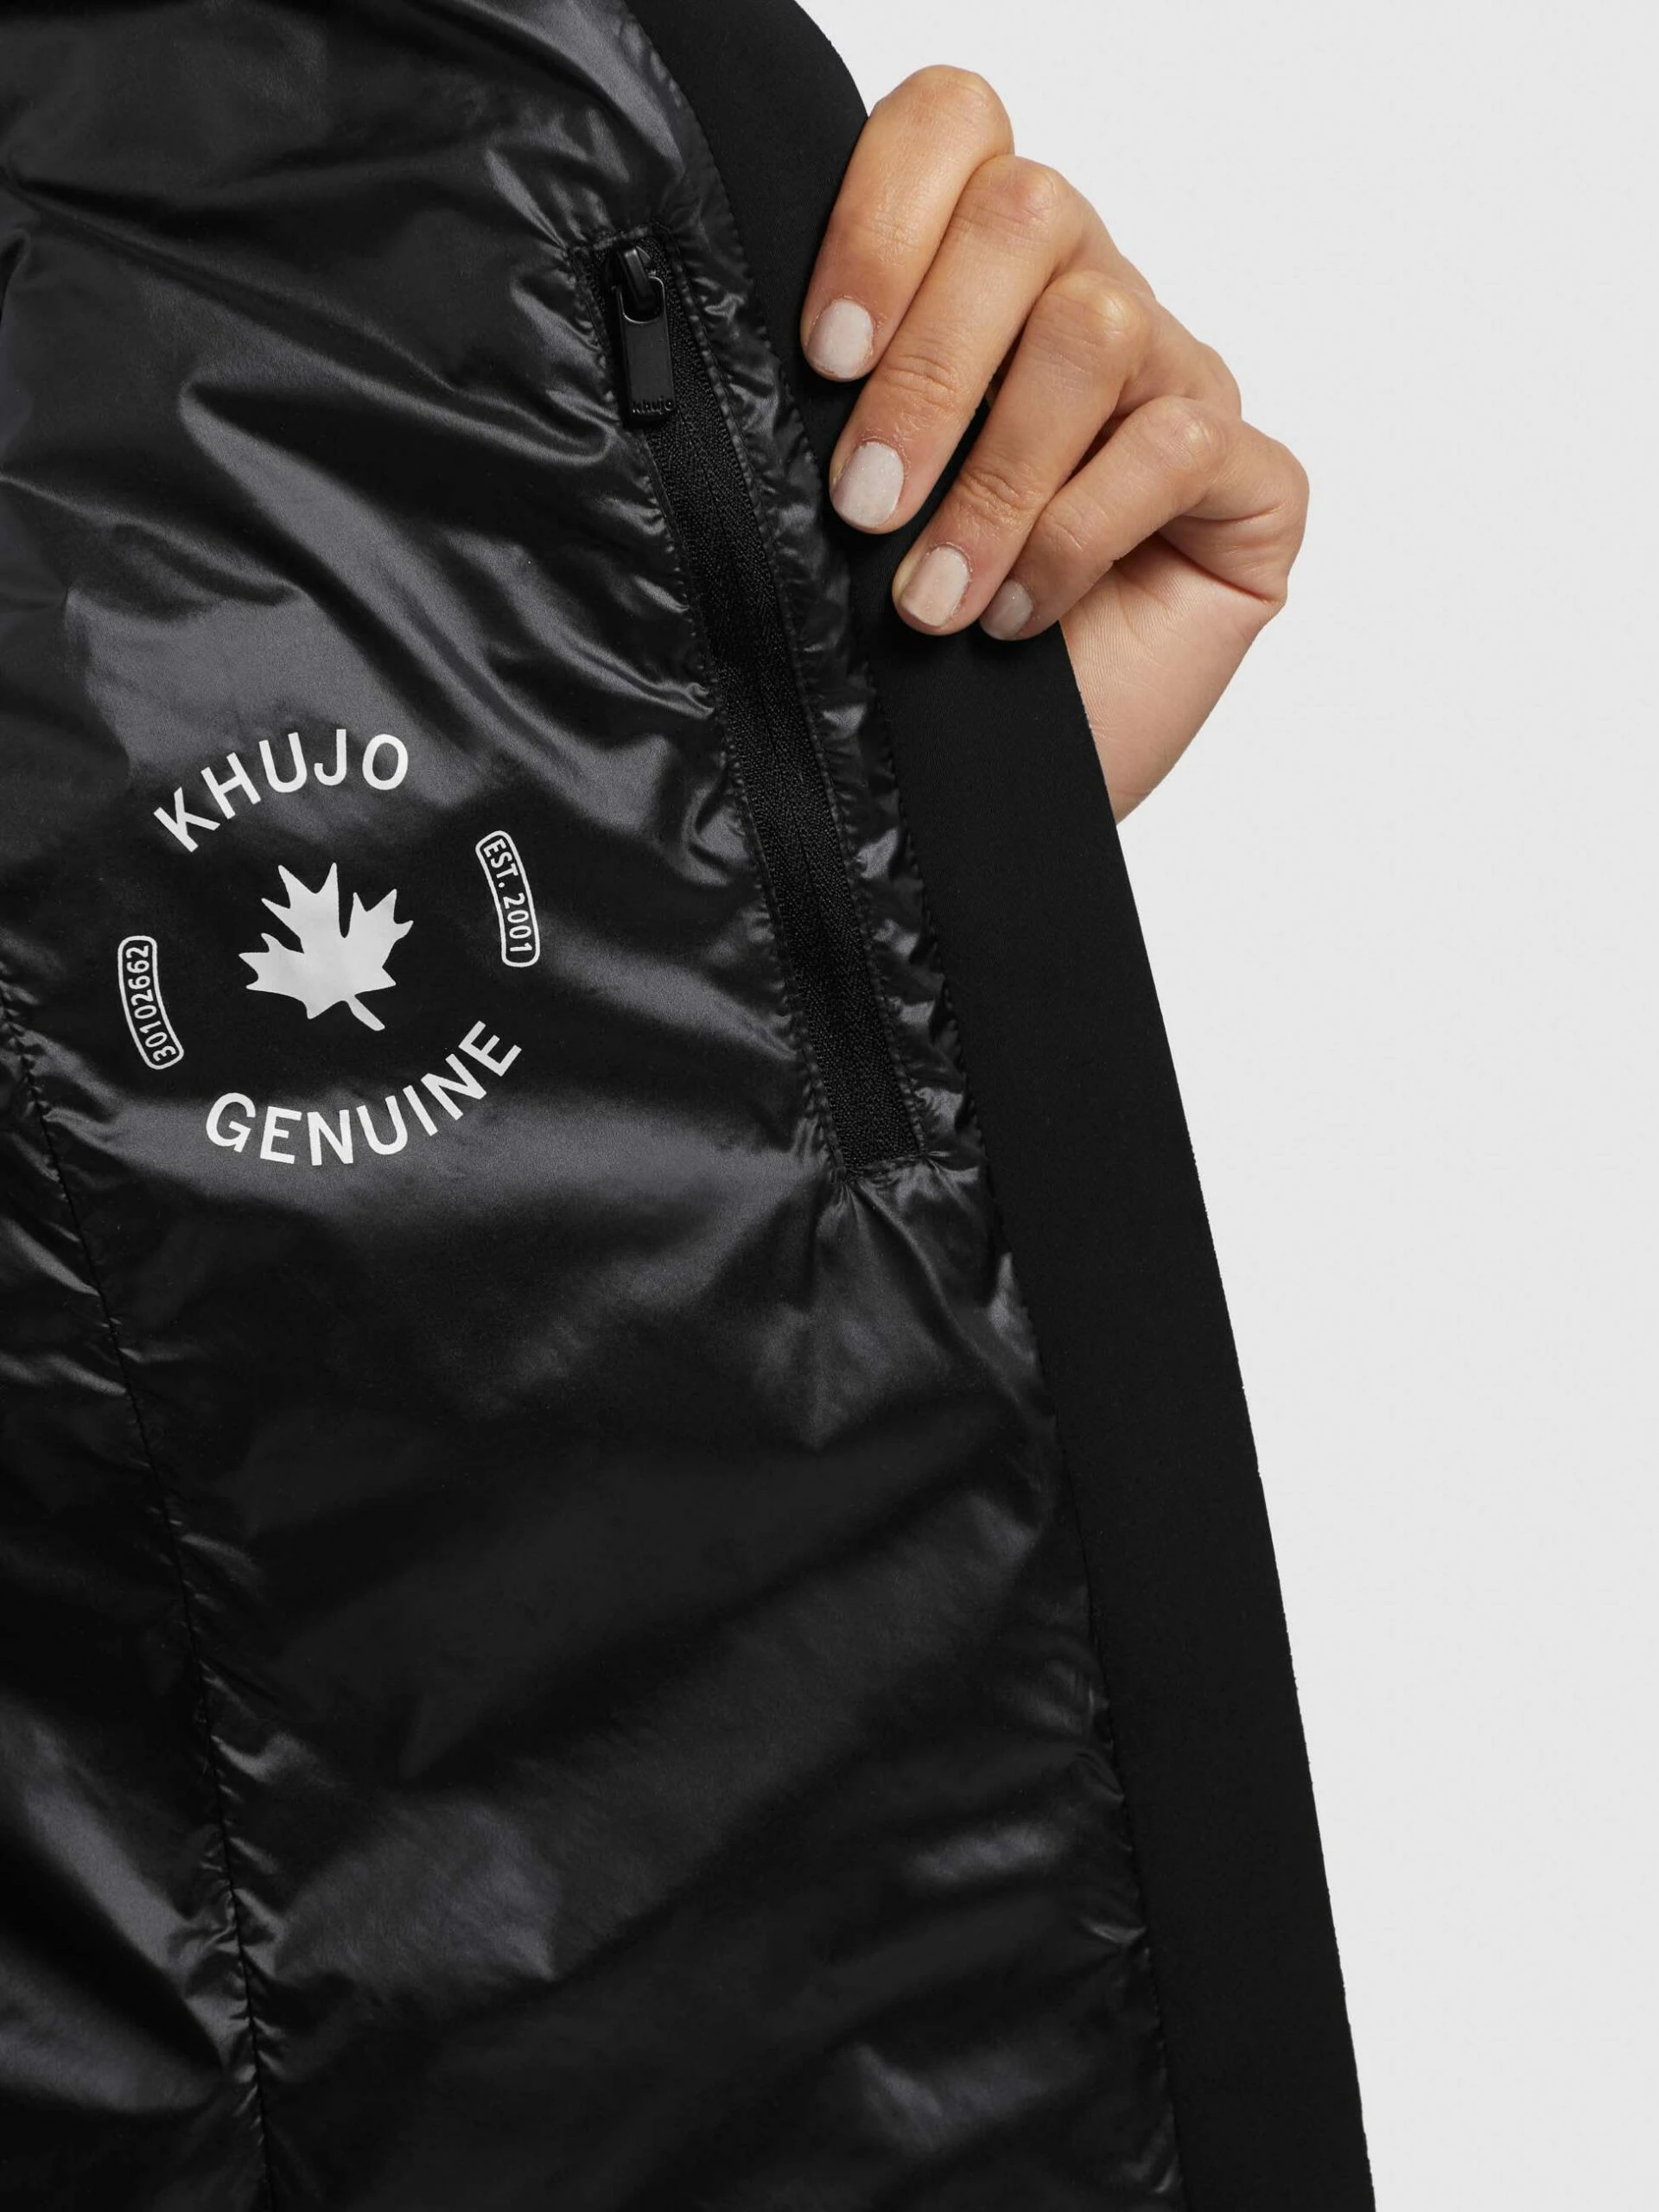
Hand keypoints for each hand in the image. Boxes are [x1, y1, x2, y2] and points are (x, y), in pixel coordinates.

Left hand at [802, 67, 1307, 820]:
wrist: (998, 794)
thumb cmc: (919, 656)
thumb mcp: (845, 517)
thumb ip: (832, 408)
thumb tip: (752, 359)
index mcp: (980, 275)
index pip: (956, 126)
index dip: (884, 216)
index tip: (824, 355)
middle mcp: (1088, 298)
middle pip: (1029, 214)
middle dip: (930, 372)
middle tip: (863, 507)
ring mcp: (1178, 379)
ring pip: (1098, 332)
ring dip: (996, 481)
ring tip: (932, 601)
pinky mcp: (1253, 477)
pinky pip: (1179, 443)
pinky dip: (1079, 536)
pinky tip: (1023, 614)